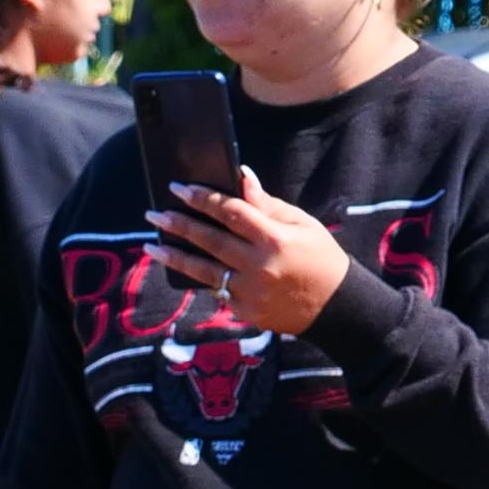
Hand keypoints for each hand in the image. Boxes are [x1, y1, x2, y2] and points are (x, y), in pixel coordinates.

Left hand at [150, 163, 349, 334]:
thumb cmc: (320, 257)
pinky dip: (202, 279)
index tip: (178, 188)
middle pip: (209, 240)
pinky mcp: (245, 312)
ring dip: (174, 256)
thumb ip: (266, 204)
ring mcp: (249, 292)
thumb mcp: (302, 223)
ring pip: (203, 271)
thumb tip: (240, 176)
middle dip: (178, 224)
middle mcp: (259, 266)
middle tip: (154, 215)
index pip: (230, 212)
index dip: (203, 199)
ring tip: (152, 245)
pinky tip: (186, 268)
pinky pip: (217, 291)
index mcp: (275, 238)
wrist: (336, 307)